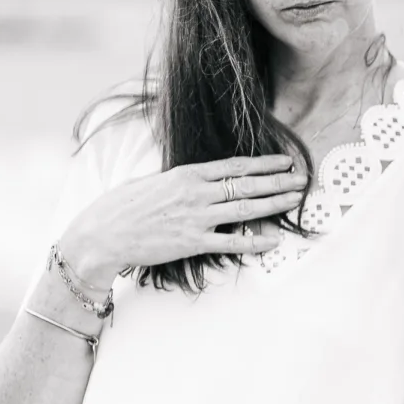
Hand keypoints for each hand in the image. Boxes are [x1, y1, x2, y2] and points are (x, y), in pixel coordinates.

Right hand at [58, 154, 305, 286]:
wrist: (100, 235)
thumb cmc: (122, 206)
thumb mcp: (153, 181)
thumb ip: (182, 179)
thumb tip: (202, 177)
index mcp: (187, 174)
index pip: (236, 166)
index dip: (265, 163)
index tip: (286, 161)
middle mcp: (196, 193)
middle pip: (248, 185)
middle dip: (279, 182)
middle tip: (302, 179)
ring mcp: (196, 218)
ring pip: (246, 210)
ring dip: (275, 204)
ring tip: (296, 200)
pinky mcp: (192, 243)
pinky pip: (231, 243)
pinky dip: (254, 241)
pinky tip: (273, 239)